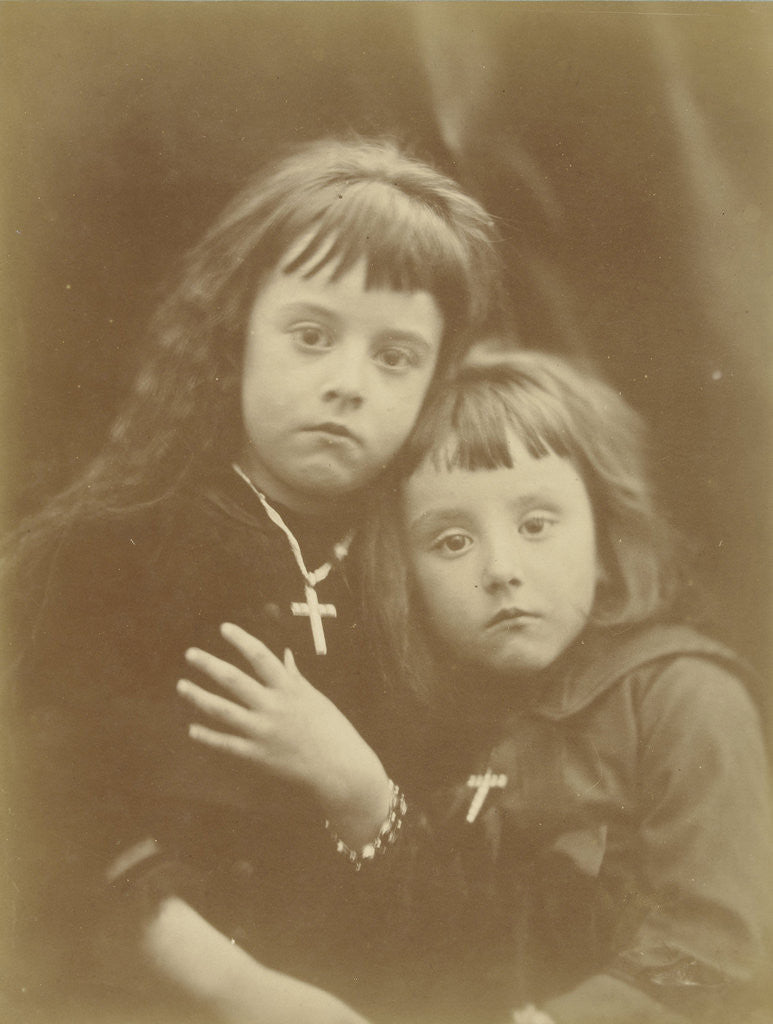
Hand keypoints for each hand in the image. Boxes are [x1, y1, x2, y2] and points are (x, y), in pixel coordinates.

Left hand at [177, 623, 390, 845]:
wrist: (341, 769)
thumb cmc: (333, 730)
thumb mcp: (316, 698)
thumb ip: (295, 677)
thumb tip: (285, 655)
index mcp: (290, 688)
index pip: (261, 656)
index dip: (241, 640)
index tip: (224, 627)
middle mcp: (273, 707)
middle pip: (234, 680)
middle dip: (209, 664)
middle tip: (190, 653)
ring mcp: (263, 732)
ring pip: (222, 710)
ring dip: (199, 696)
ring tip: (182, 685)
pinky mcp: (257, 756)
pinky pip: (226, 744)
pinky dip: (207, 736)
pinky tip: (192, 729)